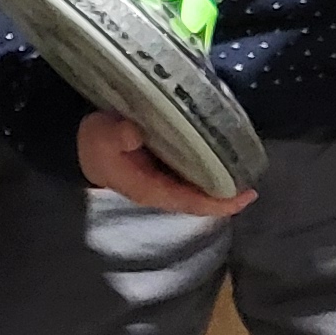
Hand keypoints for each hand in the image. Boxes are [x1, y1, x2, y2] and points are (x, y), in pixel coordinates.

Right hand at [76, 110, 254, 218]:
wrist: (80, 146)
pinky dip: (212, 167)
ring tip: (246, 163)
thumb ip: (116, 135)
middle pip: (203, 200)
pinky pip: (195, 174)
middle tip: (255, 174)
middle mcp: (163, 191)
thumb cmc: (94, 143)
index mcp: (151, 189)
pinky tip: (225, 153)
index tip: (246, 194)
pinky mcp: (166, 170)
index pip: (192, 202)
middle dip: (229, 192)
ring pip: (201, 189)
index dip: (220, 203)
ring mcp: (165, 183)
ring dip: (223, 180)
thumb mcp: (100, 136)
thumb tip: (134, 131)